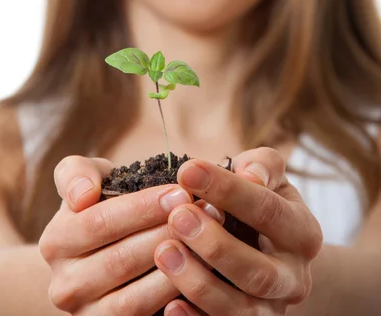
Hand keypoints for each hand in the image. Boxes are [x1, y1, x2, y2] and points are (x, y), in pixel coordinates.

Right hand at [39, 155, 194, 314]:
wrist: (100, 254)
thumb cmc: (102, 205)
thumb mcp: (87, 180)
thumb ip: (77, 173)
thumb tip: (82, 196)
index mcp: (55, 242)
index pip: (101, 222)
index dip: (144, 207)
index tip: (181, 192)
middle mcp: (64, 285)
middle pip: (122, 260)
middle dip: (169, 232)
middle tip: (206, 212)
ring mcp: (86, 315)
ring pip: (136, 298)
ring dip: (179, 268)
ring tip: (210, 240)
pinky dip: (175, 298)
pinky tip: (202, 273)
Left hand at [154, 148, 322, 314]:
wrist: (270, 249)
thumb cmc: (260, 199)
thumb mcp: (268, 175)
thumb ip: (261, 165)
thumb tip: (250, 173)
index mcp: (303, 233)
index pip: (268, 210)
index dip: (228, 190)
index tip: (188, 170)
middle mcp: (295, 278)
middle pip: (259, 272)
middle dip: (215, 246)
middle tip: (177, 217)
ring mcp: (273, 309)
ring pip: (241, 309)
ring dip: (199, 283)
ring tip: (164, 252)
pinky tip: (170, 305)